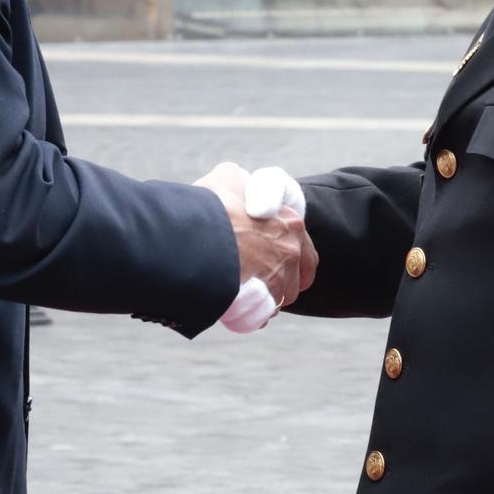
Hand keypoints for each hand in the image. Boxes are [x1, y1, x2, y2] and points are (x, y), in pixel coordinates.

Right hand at [221, 168, 309, 332]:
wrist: (192, 236)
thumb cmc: (210, 205)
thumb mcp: (227, 178)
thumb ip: (240, 183)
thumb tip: (238, 185)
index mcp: (290, 223)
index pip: (301, 245)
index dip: (286, 253)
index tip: (270, 257)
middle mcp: (291, 252)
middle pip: (294, 275)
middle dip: (279, 279)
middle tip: (256, 279)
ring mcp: (278, 280)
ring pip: (279, 297)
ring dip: (265, 298)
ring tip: (243, 294)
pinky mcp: (262, 303)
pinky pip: (261, 315)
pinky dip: (252, 315)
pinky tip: (236, 308)